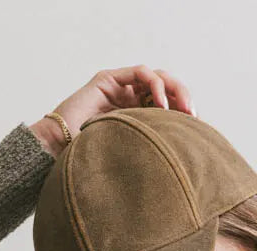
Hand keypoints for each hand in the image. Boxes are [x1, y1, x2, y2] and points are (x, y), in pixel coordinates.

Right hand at [35, 66, 196, 151]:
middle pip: (165, 90)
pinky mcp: (108, 79)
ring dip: (174, 89)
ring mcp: (119, 89)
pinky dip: (155, 84)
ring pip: (156, 77)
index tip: (197, 130)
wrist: (59, 155)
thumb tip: (186, 171)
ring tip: (181, 109)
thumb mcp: (133, 161)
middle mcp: (130, 101)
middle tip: (193, 116)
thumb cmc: (92, 165)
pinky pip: (140, 73)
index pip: (168, 107)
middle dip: (183, 98)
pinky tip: (160, 104)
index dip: (184, 114)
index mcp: (137, 119)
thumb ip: (153, 157)